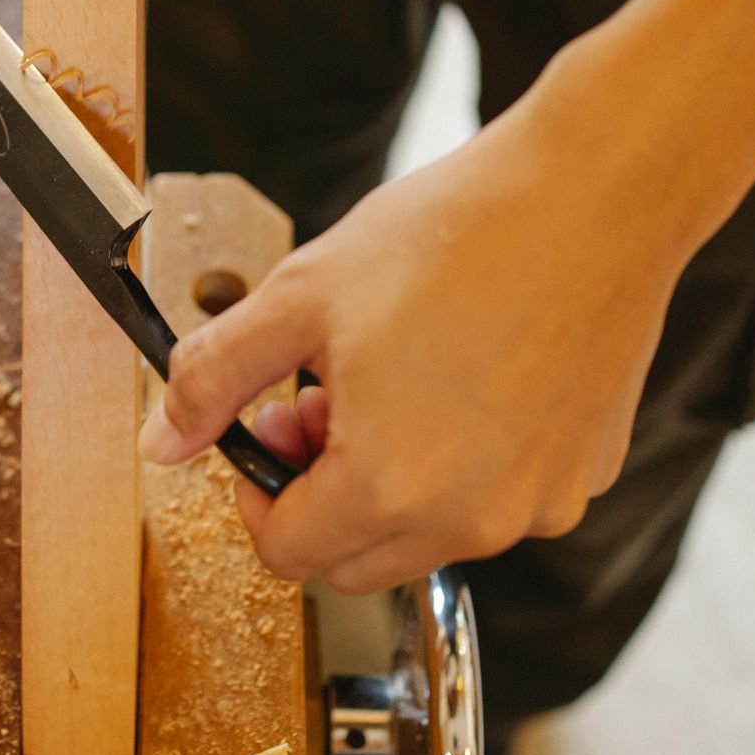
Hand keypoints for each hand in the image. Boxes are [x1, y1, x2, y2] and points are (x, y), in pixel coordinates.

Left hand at [137, 90, 693, 593]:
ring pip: (428, 533)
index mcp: (390, 485)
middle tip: (320, 399)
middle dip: (318, 491)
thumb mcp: (299, 296)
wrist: (593, 195)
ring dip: (389, 480)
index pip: (287, 553)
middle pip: (355, 559)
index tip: (267, 428)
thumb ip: (214, 377)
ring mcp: (538, 505)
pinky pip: (499, 500)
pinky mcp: (585, 477)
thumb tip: (161, 441)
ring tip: (394, 376)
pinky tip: (466, 374)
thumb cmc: (453, 236)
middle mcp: (473, 520)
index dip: (256, 492)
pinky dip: (465, 463)